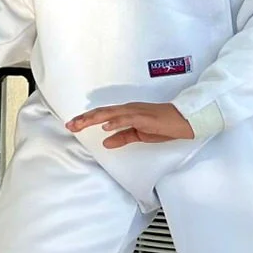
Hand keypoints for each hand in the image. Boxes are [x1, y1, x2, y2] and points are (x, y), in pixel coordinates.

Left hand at [67, 101, 195, 148]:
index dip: (86, 119)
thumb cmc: (163, 126)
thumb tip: (105, 142)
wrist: (183, 120)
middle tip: (69, 126)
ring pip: (111, 113)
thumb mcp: (139, 135)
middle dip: (84, 119)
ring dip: (94, 118)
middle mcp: (128, 109)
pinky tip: (105, 125)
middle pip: (102, 113)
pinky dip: (116, 121)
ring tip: (80, 124)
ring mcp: (136, 112)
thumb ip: (122, 137)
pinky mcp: (145, 117)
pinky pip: (128, 118)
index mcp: (126, 113)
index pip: (102, 115)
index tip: (72, 125)